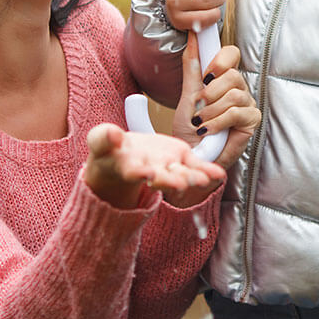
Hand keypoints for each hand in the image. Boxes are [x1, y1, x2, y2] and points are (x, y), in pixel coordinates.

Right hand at [84, 122, 224, 210]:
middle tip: (179, 184)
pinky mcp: (180, 160)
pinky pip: (195, 167)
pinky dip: (206, 171)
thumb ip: (104, 138)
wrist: (122, 156)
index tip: (146, 173)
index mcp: (129, 168)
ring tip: (202, 179)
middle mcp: (150, 172)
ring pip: (179, 174)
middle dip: (170, 181)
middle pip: (161, 178)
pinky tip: (217, 174)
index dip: (139, 173)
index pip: (134, 172)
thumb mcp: (101, 141)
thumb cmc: (110, 150)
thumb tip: (112, 134)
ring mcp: (167, 168)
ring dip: (190, 178)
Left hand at [168, 32, 260, 206]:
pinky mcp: (251, 121)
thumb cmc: (190, 130)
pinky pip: (236, 113)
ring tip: (201, 121)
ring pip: (234, 94)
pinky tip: (207, 130)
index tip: (205, 73)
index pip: (230, 54)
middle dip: (211, 90)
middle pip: (233, 74)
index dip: (219, 59)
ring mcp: (246, 104)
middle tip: (199, 104)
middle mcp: (238, 88)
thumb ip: (192, 69)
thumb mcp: (186, 96)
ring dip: (212, 110)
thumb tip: (193, 39)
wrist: (192, 156)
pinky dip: (218, 121)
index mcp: (223, 79)